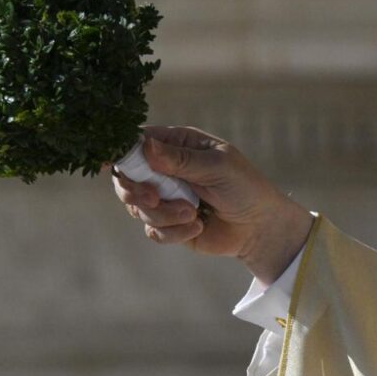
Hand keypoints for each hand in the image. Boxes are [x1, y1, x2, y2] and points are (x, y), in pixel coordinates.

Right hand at [106, 125, 314, 283]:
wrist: (261, 227)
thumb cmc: (246, 188)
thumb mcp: (217, 166)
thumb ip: (181, 159)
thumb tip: (145, 146)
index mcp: (178, 146)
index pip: (137, 143)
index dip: (123, 153)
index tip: (115, 164)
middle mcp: (166, 171)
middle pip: (126, 178)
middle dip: (134, 191)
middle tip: (154, 199)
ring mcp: (166, 199)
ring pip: (138, 208)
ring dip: (163, 214)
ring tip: (192, 214)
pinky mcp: (170, 225)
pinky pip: (153, 231)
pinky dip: (174, 232)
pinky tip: (198, 227)